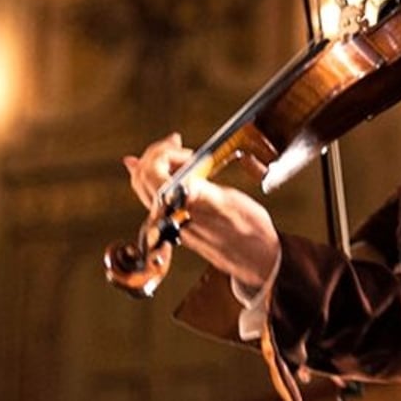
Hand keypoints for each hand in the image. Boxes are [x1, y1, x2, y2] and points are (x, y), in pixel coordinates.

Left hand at [123, 133, 279, 289]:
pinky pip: (155, 195)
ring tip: (175, 149)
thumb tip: (183, 181)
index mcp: (180, 212)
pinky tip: (162, 165)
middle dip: (157, 153)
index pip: (151, 174)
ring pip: (145, 185)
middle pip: (142, 176)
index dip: (164, 153)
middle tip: (177, 142)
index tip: (187, 149)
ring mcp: (170, 220)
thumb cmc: (251, 233)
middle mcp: (170, 218)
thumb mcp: (231, 206)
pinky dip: (156, 174)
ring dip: (157, 161)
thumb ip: (202, 193)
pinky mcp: (176, 221)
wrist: (257, 258)